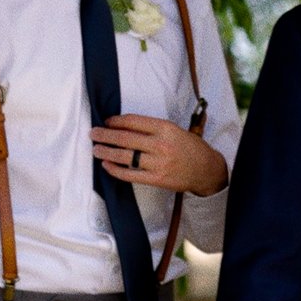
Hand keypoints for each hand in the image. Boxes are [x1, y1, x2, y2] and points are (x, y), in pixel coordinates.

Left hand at [92, 114, 227, 196]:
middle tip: (94, 133)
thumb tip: (124, 126)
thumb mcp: (174, 130)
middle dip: (106, 135)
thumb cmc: (189, 147)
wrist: (206, 169)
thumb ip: (152, 128)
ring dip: (107, 152)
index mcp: (166, 128)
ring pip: (125, 157)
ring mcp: (158, 163)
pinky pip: (130, 175)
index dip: (117, 121)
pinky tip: (107, 165)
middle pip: (126, 138)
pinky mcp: (156, 180)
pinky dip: (116, 170)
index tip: (107, 121)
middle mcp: (161, 145)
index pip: (134, 122)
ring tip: (96, 149)